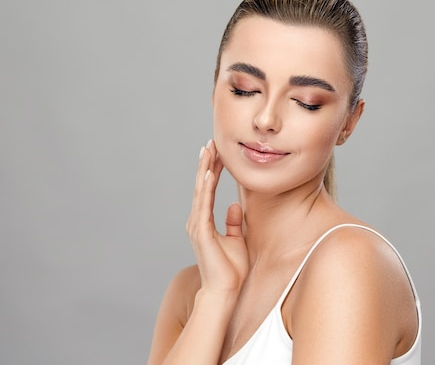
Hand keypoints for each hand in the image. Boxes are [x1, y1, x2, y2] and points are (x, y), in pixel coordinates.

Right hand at [186, 140, 248, 295]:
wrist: (224, 291)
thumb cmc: (230, 269)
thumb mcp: (236, 240)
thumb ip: (233, 222)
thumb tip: (235, 206)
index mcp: (204, 222)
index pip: (207, 190)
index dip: (212, 171)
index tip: (216, 154)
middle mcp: (197, 221)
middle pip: (201, 186)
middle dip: (206, 164)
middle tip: (210, 143)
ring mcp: (197, 225)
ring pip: (201, 191)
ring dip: (205, 170)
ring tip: (209, 151)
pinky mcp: (202, 231)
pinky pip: (204, 204)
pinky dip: (207, 188)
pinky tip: (210, 173)